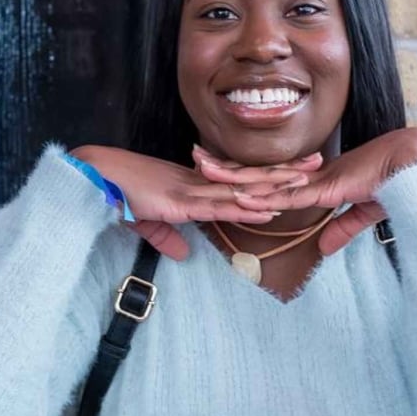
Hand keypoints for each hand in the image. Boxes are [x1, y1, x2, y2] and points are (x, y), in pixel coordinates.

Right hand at [68, 146, 318, 259]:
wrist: (99, 178)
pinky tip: (267, 208)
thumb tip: (184, 254)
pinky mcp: (183, 201)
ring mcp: (194, 190)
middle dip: (284, 169)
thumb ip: (168, 238)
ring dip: (274, 185)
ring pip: (242, 187)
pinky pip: (220, 205)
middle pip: (251, 175)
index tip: (294, 168)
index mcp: (195, 183)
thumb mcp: (149, 221)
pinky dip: (245, 207)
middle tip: (317, 161)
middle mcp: (200, 181)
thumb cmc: (120, 194)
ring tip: (305, 180)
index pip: (239, 177)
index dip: (266, 174)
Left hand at [194, 128, 416, 255]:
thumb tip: (324, 247)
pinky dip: (264, 195)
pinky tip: (241, 195)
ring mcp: (314, 180)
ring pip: (266, 180)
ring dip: (235, 177)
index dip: (246, 174)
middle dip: (228, 167)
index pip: (273, 177)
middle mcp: (310, 176)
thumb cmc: (394, 183)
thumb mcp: (363, 213)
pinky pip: (287, 194)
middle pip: (260, 173)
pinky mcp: (324, 188)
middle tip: (197, 158)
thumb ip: (343, 228)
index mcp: (316, 179)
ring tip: (204, 171)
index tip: (221, 170)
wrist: (412, 166)